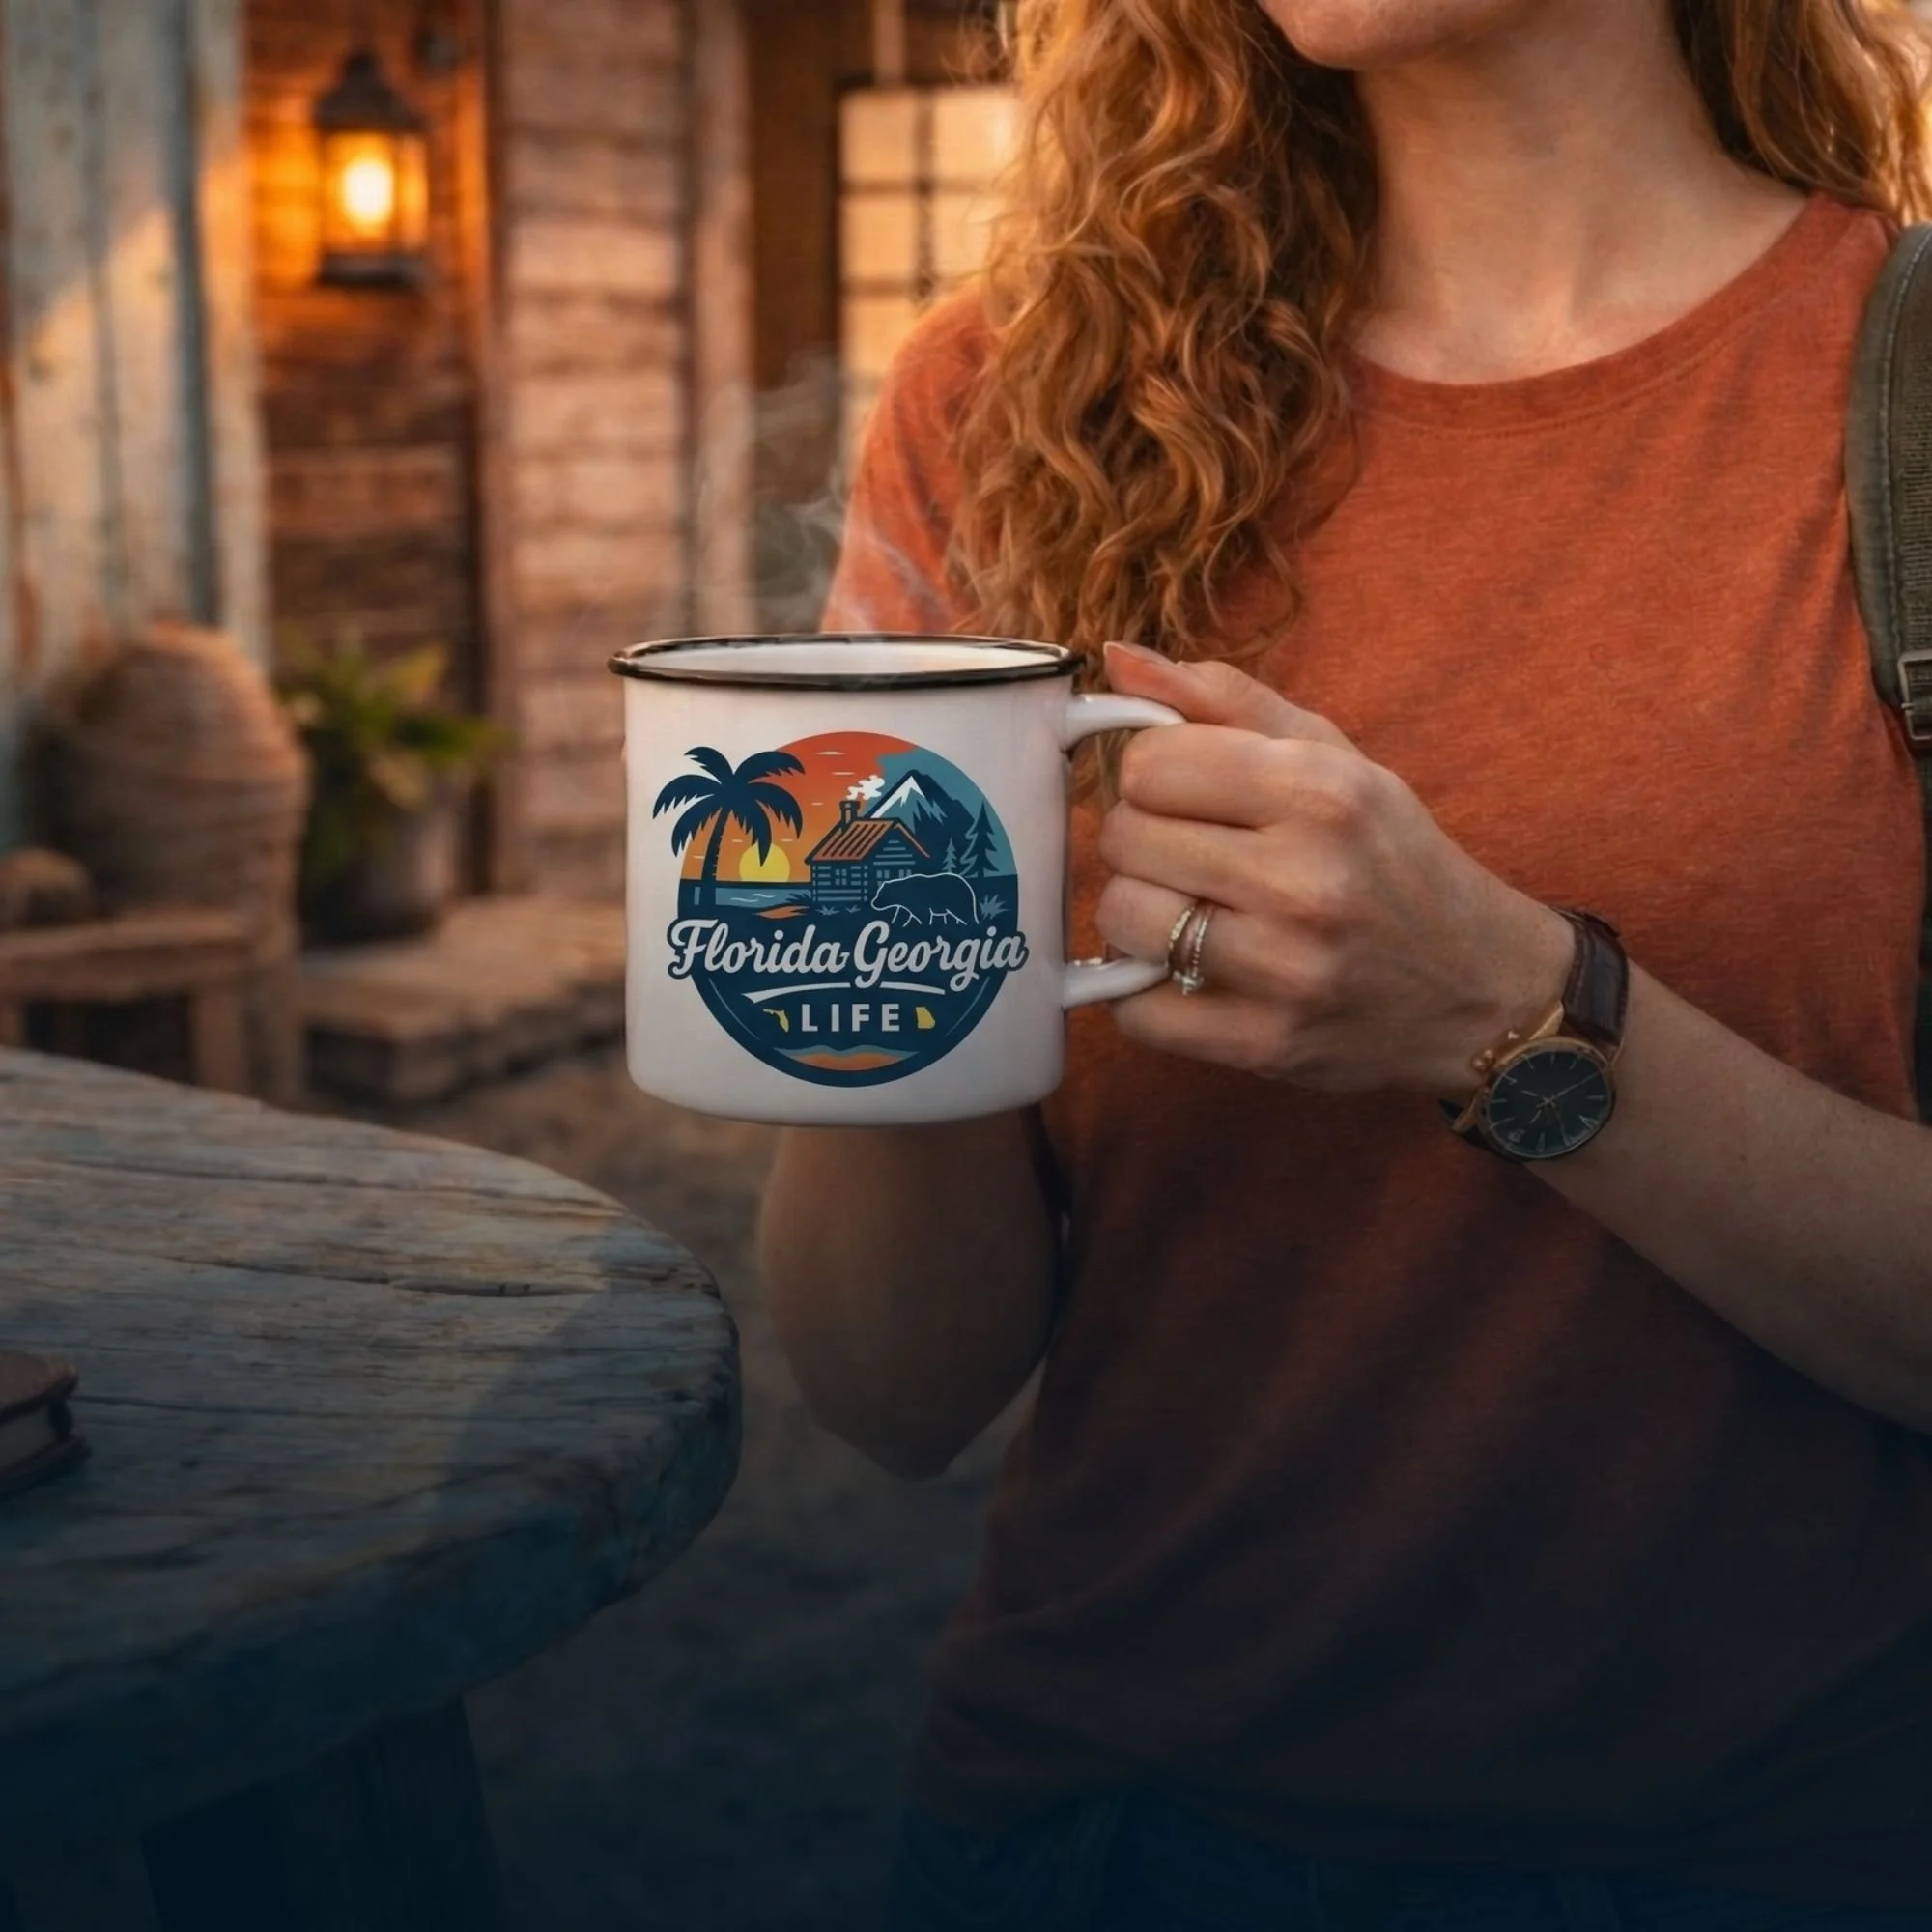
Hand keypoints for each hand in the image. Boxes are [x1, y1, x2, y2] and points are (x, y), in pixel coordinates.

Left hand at [1094, 642, 1575, 1098]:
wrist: (1479, 988)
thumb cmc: (1390, 859)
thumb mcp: (1333, 760)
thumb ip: (1225, 702)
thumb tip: (1118, 660)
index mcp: (1320, 793)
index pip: (1150, 764)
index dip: (1152, 775)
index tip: (1184, 794)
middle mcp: (1303, 880)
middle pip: (1126, 838)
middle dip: (1144, 842)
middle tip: (1192, 857)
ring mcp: (1285, 969)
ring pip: (1122, 920)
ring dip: (1140, 917)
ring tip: (1190, 913)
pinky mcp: (1266, 1042)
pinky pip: (1137, 1011)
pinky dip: (1145, 993)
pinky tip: (1190, 975)